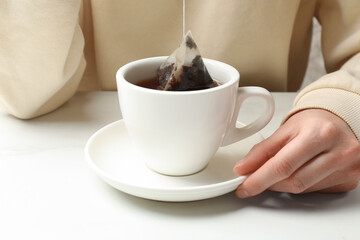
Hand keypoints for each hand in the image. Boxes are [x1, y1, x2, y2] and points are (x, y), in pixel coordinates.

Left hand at [233, 109, 359, 197]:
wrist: (342, 121)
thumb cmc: (314, 122)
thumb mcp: (285, 129)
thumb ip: (262, 150)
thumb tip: (243, 169)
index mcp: (320, 134)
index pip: (283, 165)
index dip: (259, 179)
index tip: (243, 186)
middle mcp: (339, 152)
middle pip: (293, 181)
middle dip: (268, 184)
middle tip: (252, 183)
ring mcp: (347, 169)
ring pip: (303, 189)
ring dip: (282, 186)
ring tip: (273, 175)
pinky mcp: (349, 181)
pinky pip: (315, 191)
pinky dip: (298, 185)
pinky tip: (294, 175)